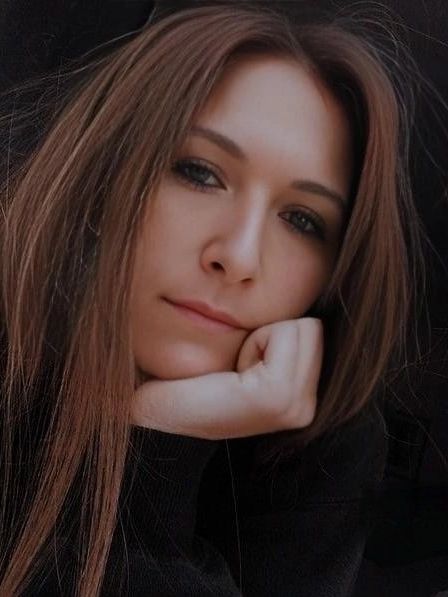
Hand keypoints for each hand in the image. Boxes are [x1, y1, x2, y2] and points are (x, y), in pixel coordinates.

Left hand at [131, 318, 322, 438]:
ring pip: (302, 326)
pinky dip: (255, 340)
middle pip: (313, 327)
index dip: (273, 336)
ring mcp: (295, 407)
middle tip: (237, 366)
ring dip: (261, 338)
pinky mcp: (276, 396)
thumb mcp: (247, 354)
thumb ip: (281, 336)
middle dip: (272, 334)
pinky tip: (232, 372)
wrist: (158, 413)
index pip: (315, 330)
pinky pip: (282, 331)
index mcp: (303, 402)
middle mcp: (306, 410)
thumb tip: (309, 283)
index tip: (241, 365)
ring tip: (235, 370)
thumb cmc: (195, 379)